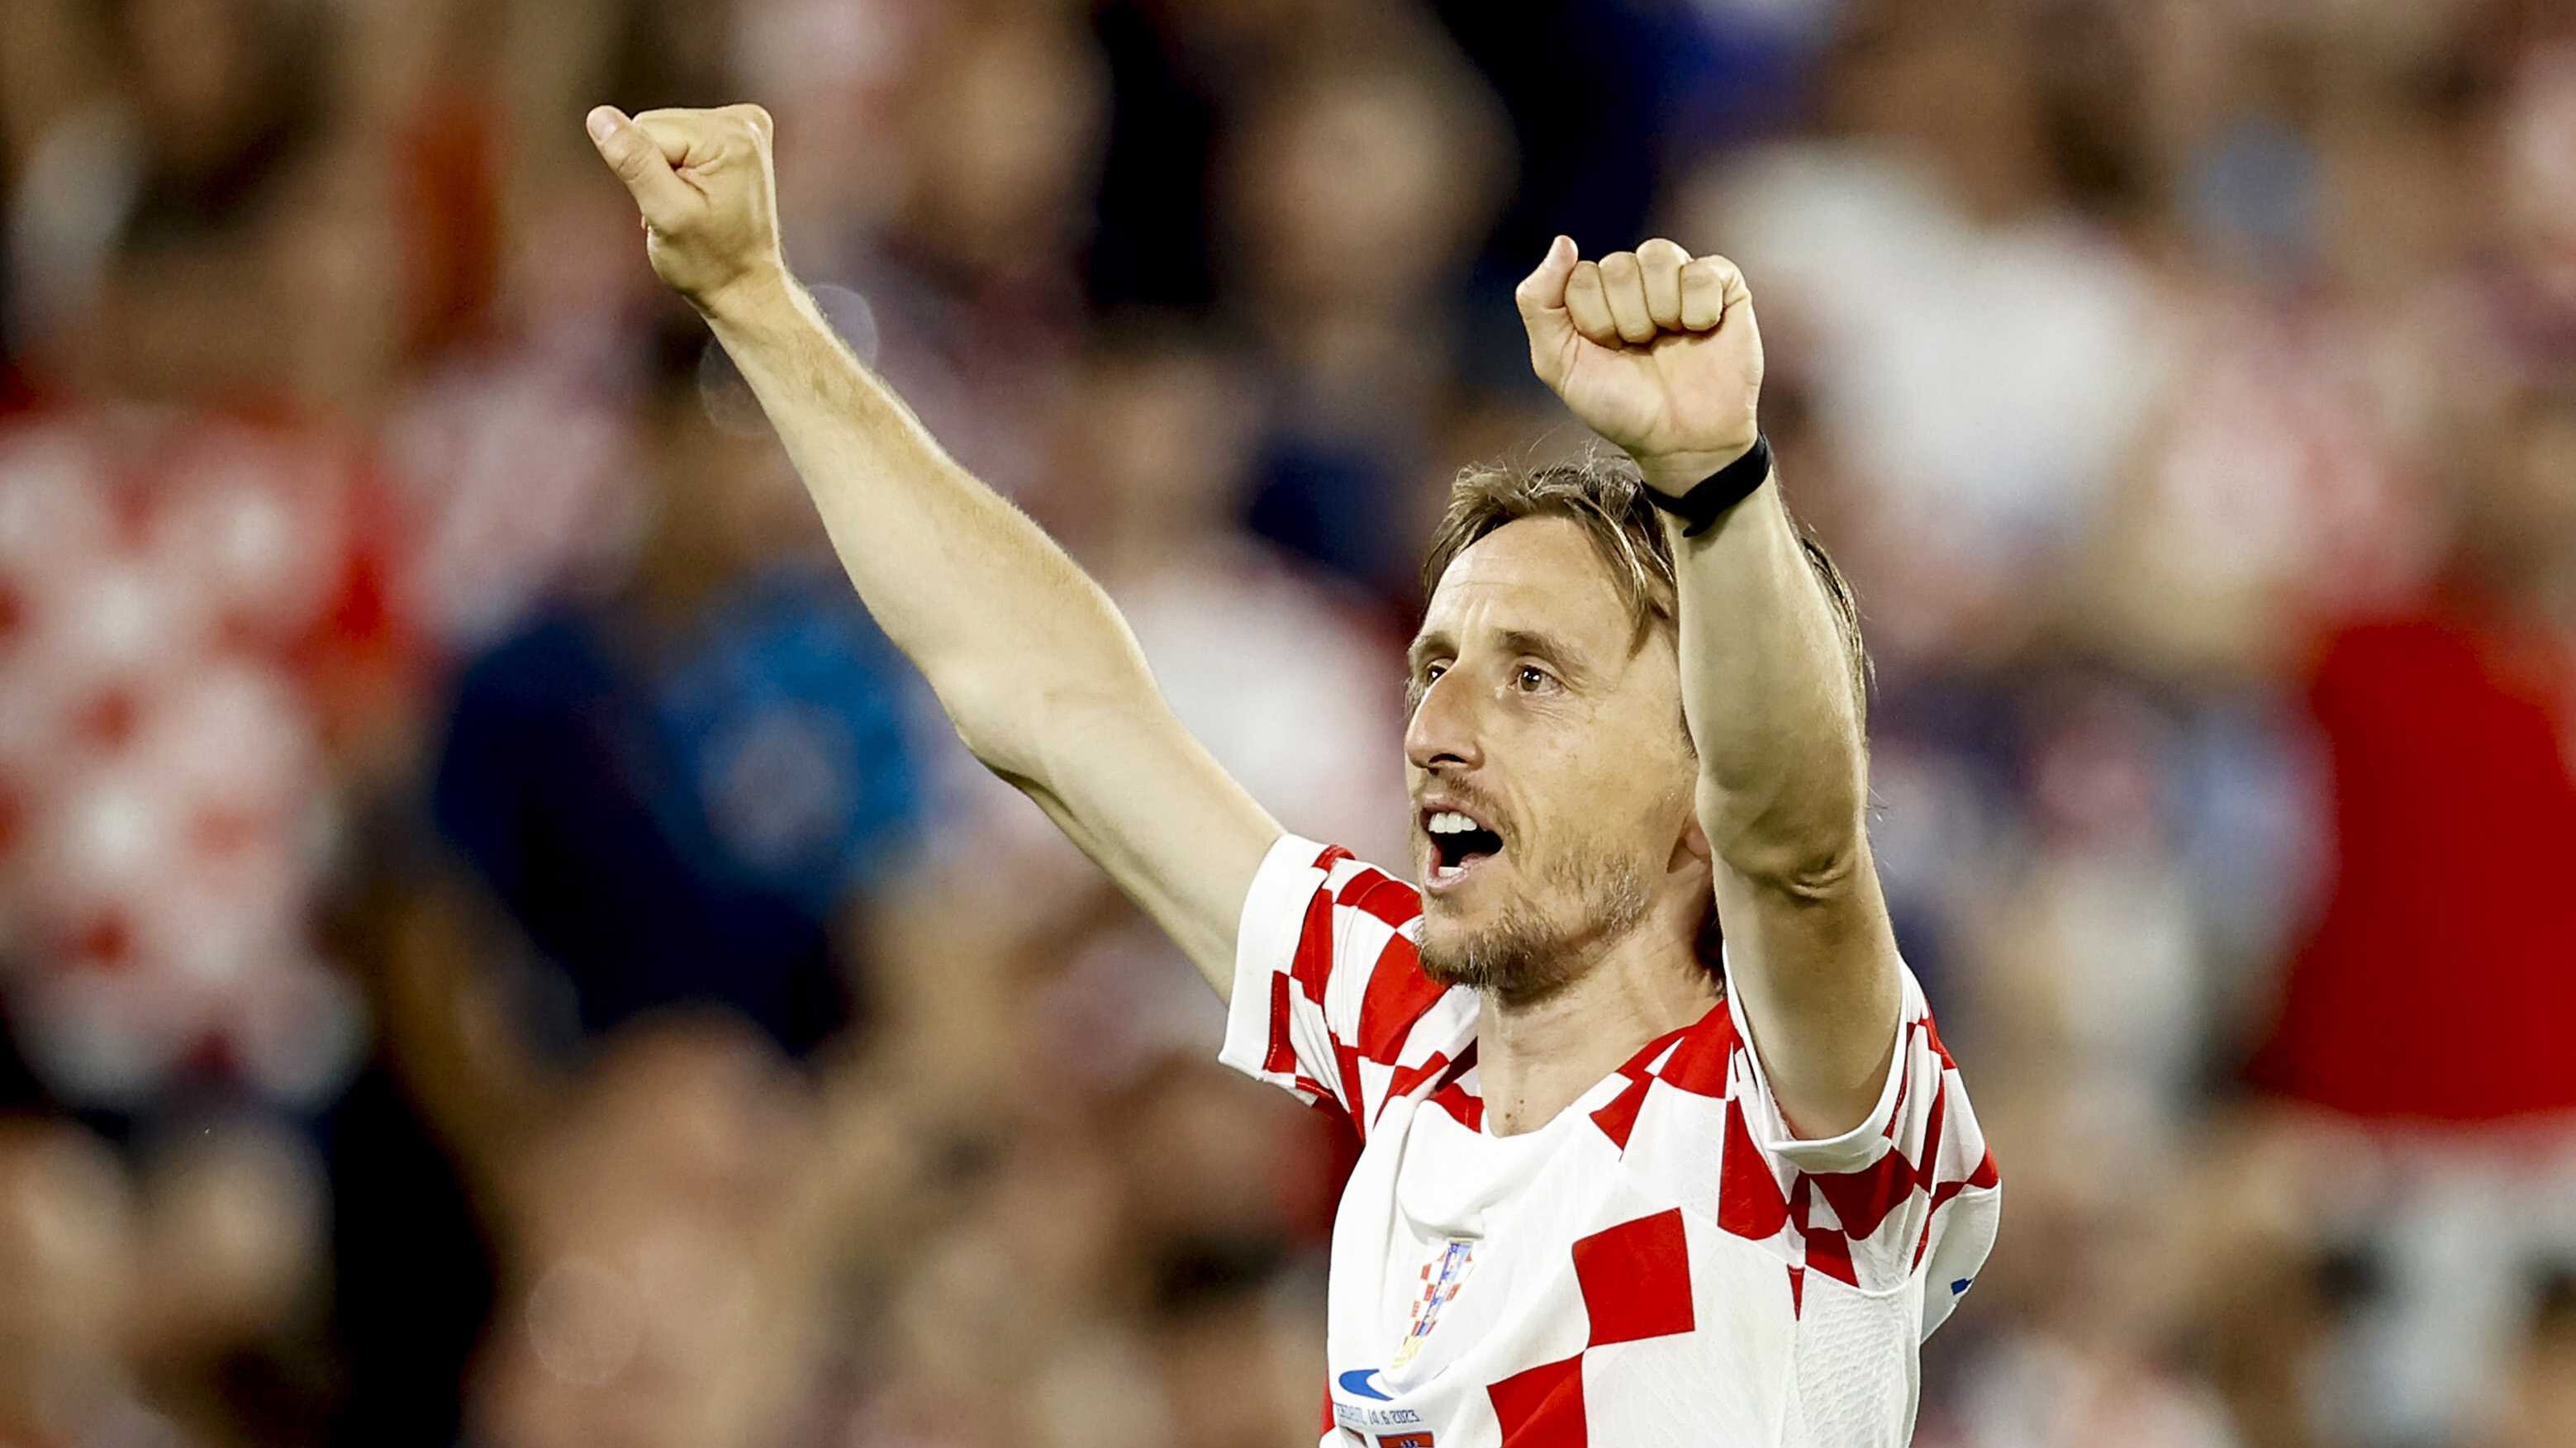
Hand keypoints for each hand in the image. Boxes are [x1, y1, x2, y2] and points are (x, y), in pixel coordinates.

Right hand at [586, 102, 786, 313]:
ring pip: (664, 135)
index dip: (645, 171)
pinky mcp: (738, 139)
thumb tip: (599, 117)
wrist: (744, 287)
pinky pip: (682, 141)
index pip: (646, 127)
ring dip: (667, 173)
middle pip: (655, 126)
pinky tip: (700, 196)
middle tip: (680, 208)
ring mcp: (745, 128)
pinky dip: (681, 170)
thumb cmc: (709, 262)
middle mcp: (744, 122)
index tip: (673, 203)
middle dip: (655, 170)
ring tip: (692, 206)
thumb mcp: (666, 214)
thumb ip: (634, 162)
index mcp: (731, 135)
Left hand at [1515, 236, 1763, 494]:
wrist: (1681, 442)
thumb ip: (1539, 303)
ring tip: (1671, 341)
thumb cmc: (1621, 407)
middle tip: (1642, 352)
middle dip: (1627, 321)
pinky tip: (1701, 332)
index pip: (1580, 277)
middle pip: (1618, 266)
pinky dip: (1699, 310)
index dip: (1593, 323)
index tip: (1608, 354)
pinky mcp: (1723, 285)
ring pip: (1657, 255)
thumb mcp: (1559, 364)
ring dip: (1660, 311)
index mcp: (1595, 295)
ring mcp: (1679, 279)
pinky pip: (1702, 270)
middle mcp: (1637, 281)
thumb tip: (1562, 242)